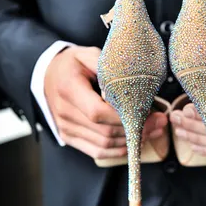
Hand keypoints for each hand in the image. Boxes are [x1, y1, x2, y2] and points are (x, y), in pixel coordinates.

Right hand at [44, 46, 167, 158]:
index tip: (148, 111)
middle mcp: (65, 112)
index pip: (98, 112)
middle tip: (159, 121)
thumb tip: (131, 80)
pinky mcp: (70, 137)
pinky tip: (133, 142)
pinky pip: (97, 151)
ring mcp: (66, 128)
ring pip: (104, 143)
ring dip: (131, 141)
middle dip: (136, 129)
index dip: (125, 116)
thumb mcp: (86, 54)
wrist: (46, 76)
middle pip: (105, 130)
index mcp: (68, 89)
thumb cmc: (71, 64)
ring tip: (153, 130)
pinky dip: (118, 150)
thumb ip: (106, 66)